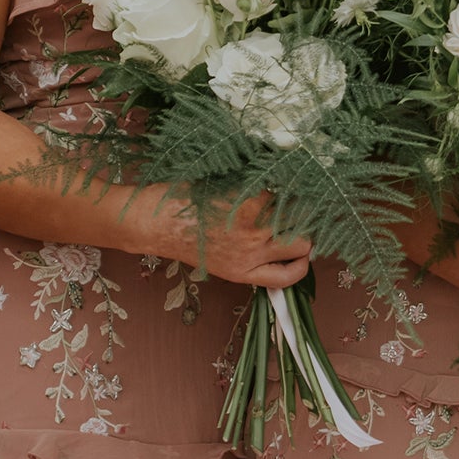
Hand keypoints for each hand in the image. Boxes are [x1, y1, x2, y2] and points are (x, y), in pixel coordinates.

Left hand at [189, 192, 315, 289]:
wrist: (154, 222)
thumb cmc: (181, 237)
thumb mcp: (216, 262)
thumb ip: (247, 261)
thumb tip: (273, 247)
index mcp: (244, 273)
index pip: (290, 276)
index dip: (302, 263)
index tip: (302, 253)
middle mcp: (253, 254)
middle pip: (303, 244)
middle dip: (304, 231)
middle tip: (295, 218)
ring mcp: (253, 227)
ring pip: (296, 217)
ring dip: (293, 205)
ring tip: (279, 196)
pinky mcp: (249, 202)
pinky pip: (278, 193)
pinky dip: (273, 186)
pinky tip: (260, 182)